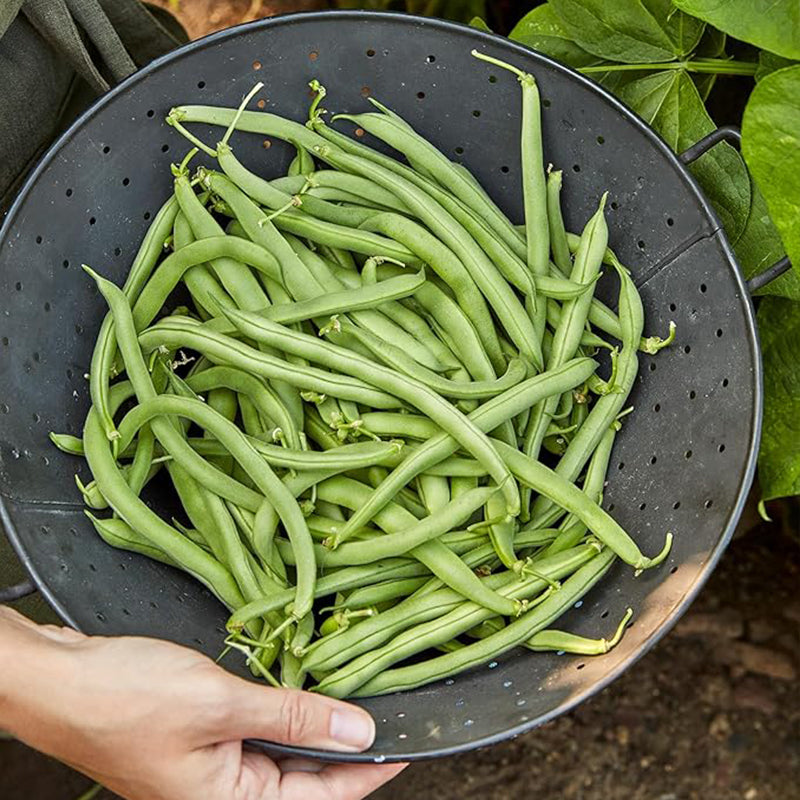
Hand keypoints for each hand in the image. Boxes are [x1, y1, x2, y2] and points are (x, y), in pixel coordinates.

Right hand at [0, 607, 405, 799]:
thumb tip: (358, 729)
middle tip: (381, 712)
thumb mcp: (223, 703)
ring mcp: (207, 770)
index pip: (322, 795)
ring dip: (312, 724)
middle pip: (304, 777)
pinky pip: (254, 733)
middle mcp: (221, 795)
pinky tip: (297, 687)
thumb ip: (295, 716)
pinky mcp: (196, 741)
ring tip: (348, 696)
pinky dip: (280, 711)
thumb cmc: (125, 698)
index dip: (369, 772)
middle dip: (344, 746)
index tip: (406, 748)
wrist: (58, 680)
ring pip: (281, 752)